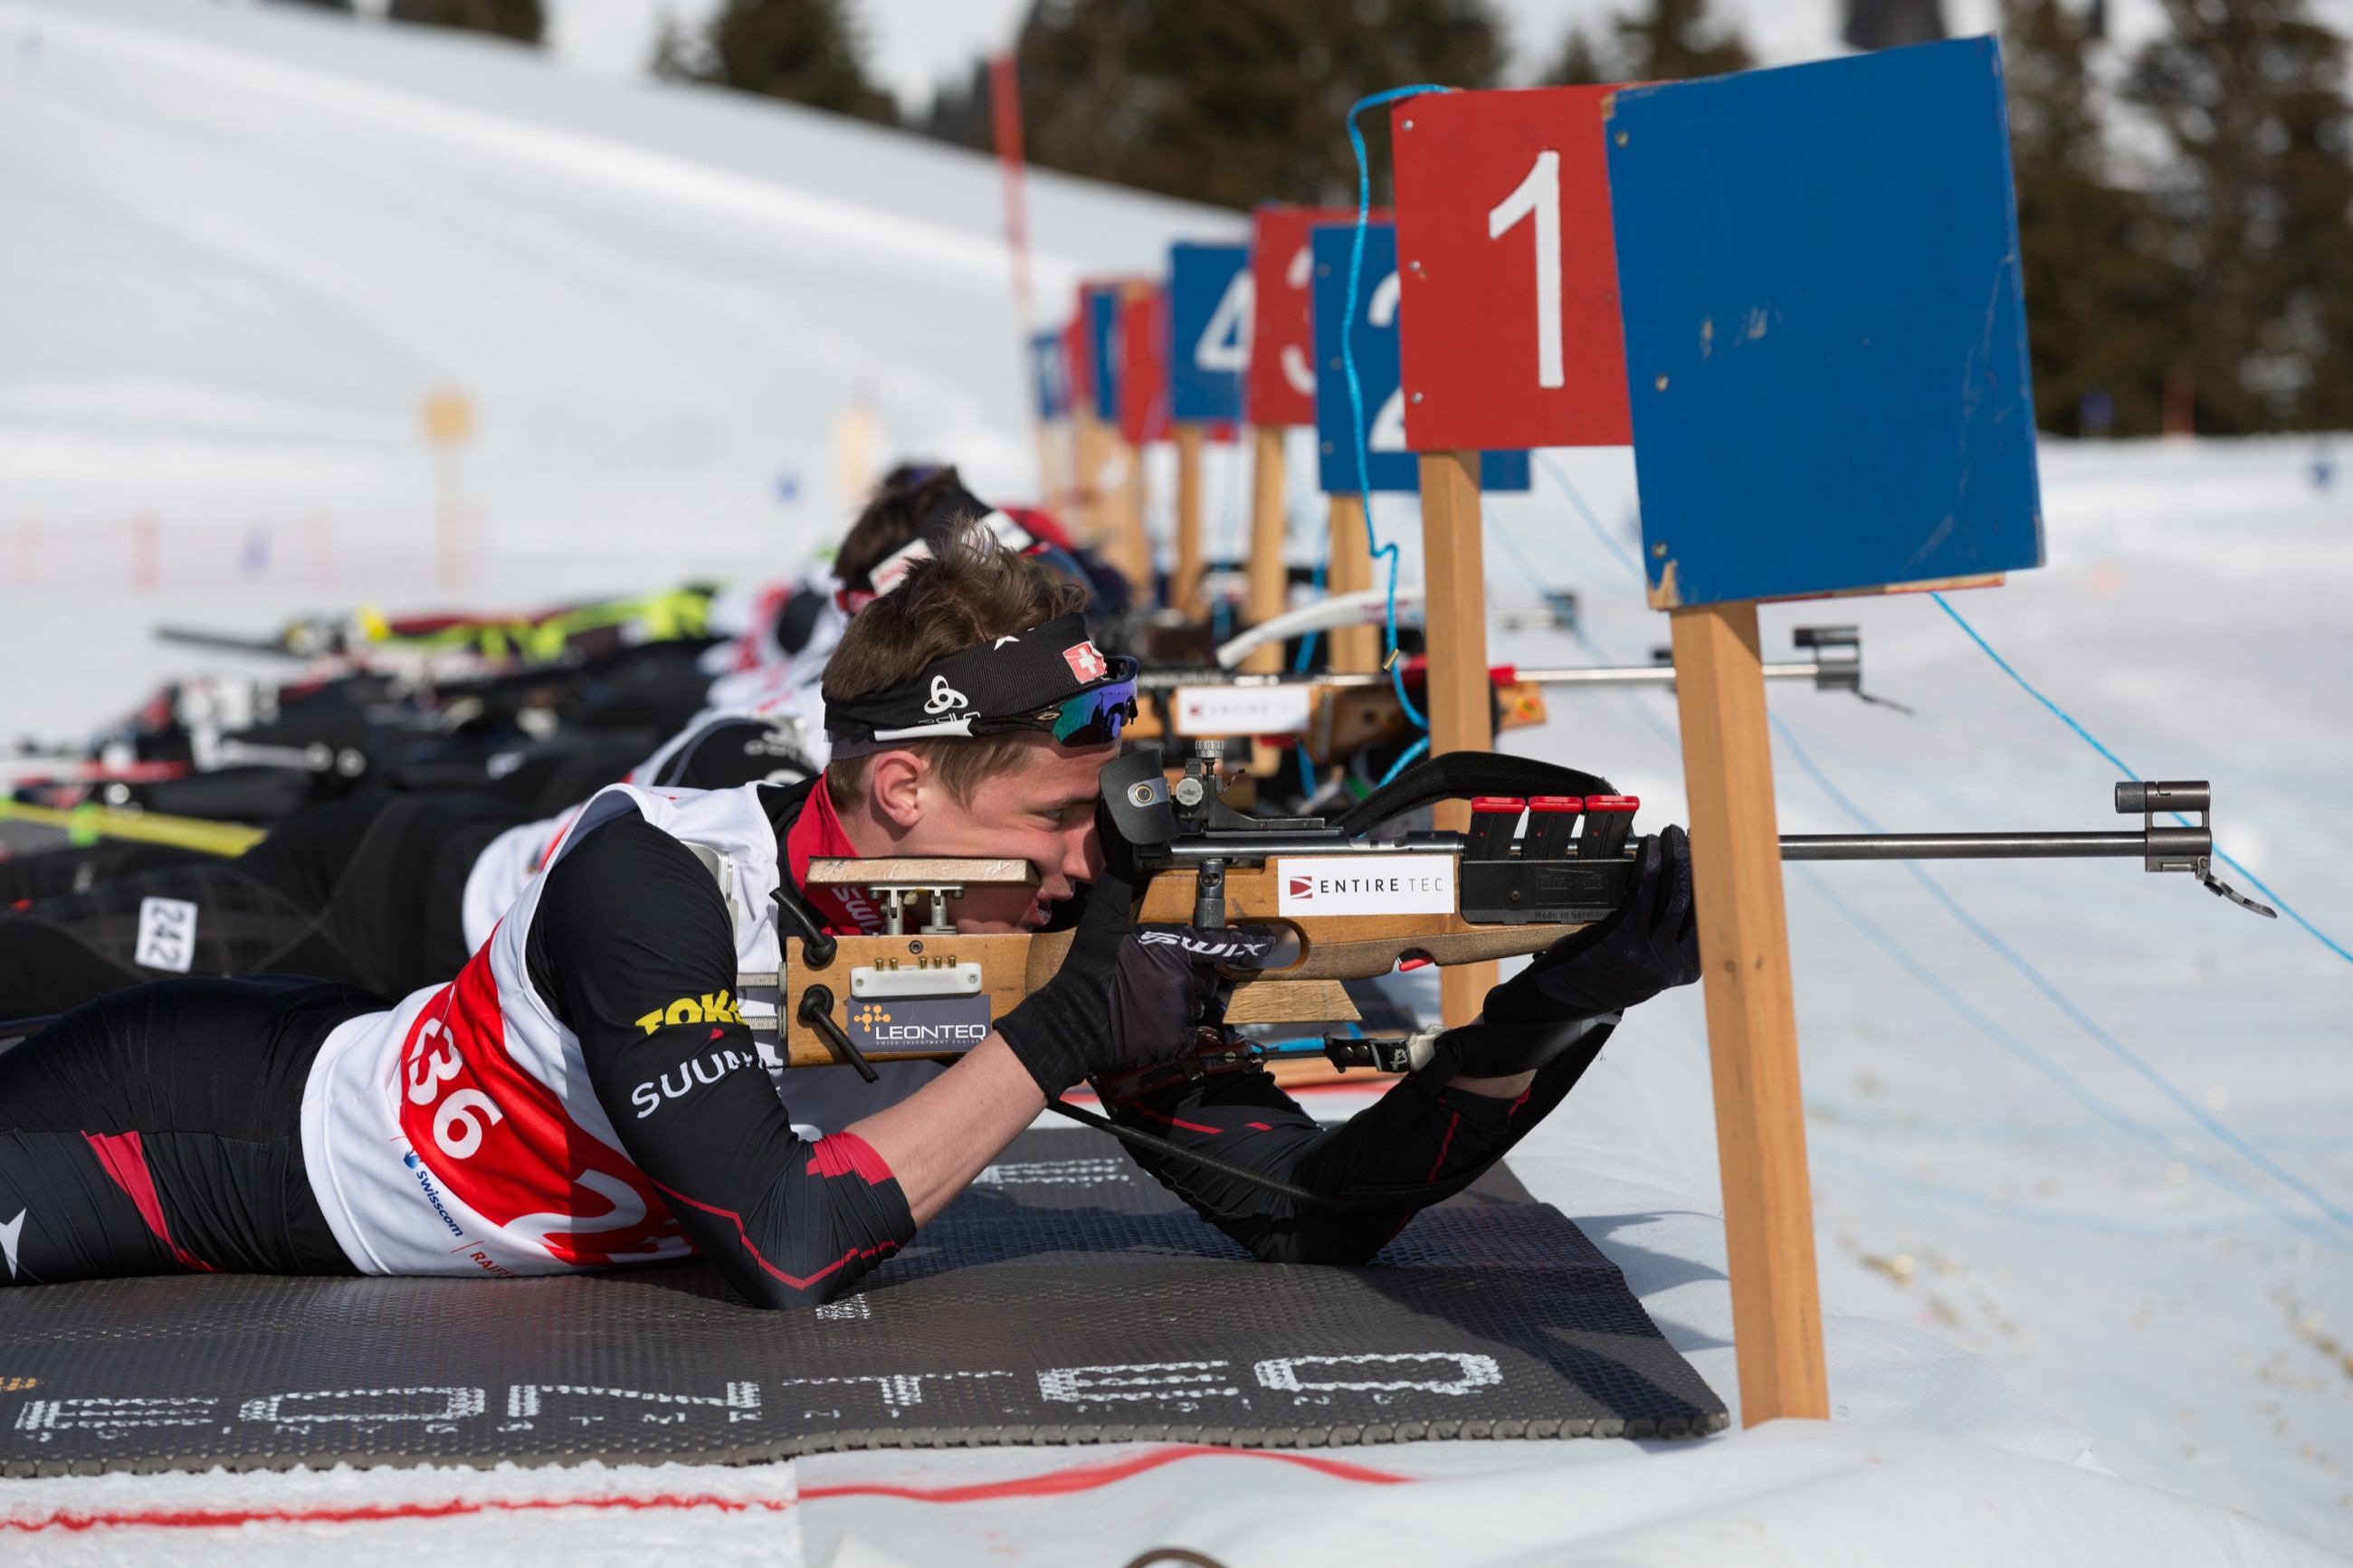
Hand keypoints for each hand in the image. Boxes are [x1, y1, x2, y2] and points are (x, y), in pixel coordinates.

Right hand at [995, 807, 1279, 1099]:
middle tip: (1165, 977)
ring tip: (1152, 1000)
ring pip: (1199, 1005)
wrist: (1073, 1019)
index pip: (1223, 943)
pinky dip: (1174, 1029)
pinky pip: (1187, 1032)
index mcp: (1174, 946)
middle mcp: (1185, 978)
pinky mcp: (1174, 1039)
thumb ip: (1124, 881)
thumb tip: (1128, 845)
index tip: (1269, 942)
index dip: (1249, 944)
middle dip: (1194, 976)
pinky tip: (1149, 1022)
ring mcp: (1182, 1010)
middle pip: (1208, 977)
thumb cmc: (1089, 967)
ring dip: (1185, 1002)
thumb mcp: (1104, 917)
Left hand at [1481, 825, 1700, 1026]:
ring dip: (1671, 856)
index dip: (1710, 877)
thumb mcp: (1648, 960)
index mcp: (1687, 969)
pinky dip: (1647, 864)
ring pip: (1671, 894)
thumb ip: (1669, 932)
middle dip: (1692, 860)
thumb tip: (1685, 879)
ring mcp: (1650, 956)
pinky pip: (1643, 893)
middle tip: (1685, 836)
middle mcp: (1673, 966)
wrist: (1561, 995)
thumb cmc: (1604, 972)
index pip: (1708, 915)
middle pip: (1693, 901)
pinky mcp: (1624, 942)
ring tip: (1668, 836)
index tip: (1708, 853)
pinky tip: (1647, 848)